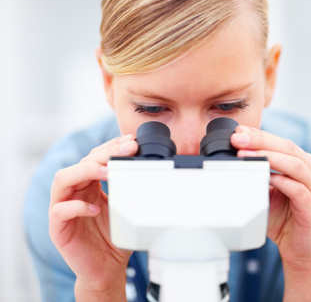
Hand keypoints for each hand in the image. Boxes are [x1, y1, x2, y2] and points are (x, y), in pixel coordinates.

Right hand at [48, 134, 137, 295]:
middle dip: (104, 154)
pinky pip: (59, 211)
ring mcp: (63, 209)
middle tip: (127, 149)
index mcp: (89, 186)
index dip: (111, 146)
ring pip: (63, 180)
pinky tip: (95, 210)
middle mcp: (74, 193)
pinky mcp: (58, 229)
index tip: (131, 141)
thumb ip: (130, 189)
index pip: (95, 157)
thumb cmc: (115, 238)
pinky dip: (77, 207)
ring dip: (86, 171)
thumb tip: (151, 169)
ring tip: (107, 171)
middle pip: (81, 163)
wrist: (107, 269)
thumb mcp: (126, 208)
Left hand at [231, 125, 310, 268]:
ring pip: (295, 165)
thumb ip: (258, 174)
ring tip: (245, 155)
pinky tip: (266, 178)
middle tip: (239, 138)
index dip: (260, 135)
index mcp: (304, 165)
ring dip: (269, 158)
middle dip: (261, 141)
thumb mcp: (267, 191)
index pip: (282, 143)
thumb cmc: (283, 218)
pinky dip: (281, 181)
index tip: (239, 131)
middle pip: (288, 148)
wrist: (299, 250)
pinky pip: (298, 189)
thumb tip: (233, 157)